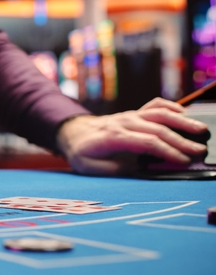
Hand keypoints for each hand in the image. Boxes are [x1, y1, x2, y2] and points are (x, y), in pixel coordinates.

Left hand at [57, 98, 207, 175]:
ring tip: (201, 130)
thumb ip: (113, 169)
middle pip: (157, 129)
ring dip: (182, 122)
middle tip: (200, 151)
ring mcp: (130, 115)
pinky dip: (170, 107)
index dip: (166, 151)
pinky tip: (185, 113)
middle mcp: (124, 122)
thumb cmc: (82, 152)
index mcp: (113, 137)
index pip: (146, 142)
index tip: (183, 161)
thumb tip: (138, 169)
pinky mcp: (135, 113)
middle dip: (180, 141)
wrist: (73, 132)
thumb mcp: (89, 167)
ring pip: (159, 114)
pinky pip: (154, 105)